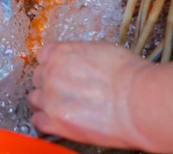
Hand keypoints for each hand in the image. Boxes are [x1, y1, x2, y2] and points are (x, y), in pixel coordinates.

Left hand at [28, 42, 148, 149]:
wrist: (137, 101)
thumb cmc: (128, 75)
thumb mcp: (101, 50)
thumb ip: (80, 56)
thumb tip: (81, 63)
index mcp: (61, 52)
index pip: (43, 56)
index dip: (51, 65)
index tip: (58, 72)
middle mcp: (50, 72)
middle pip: (38, 77)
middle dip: (49, 84)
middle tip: (64, 92)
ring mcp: (50, 98)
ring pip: (34, 99)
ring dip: (45, 102)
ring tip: (61, 108)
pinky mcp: (55, 122)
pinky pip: (37, 121)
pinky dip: (44, 122)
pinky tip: (55, 122)